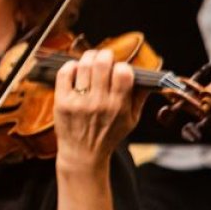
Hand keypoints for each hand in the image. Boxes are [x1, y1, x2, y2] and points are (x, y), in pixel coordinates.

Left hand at [52, 49, 143, 172]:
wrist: (83, 154)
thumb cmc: (109, 135)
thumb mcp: (132, 120)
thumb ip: (140, 97)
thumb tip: (148, 77)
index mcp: (118, 106)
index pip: (123, 73)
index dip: (123, 66)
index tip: (120, 69)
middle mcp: (98, 102)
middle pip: (101, 64)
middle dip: (105, 55)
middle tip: (105, 57)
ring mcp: (78, 102)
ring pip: (83, 66)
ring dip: (88, 57)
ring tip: (91, 60)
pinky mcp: (62, 102)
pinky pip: (64, 74)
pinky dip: (70, 66)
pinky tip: (76, 68)